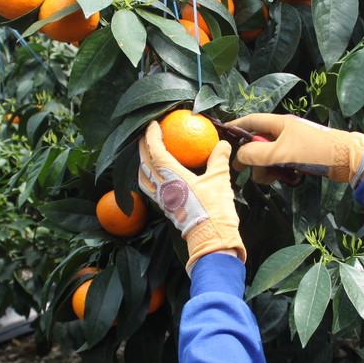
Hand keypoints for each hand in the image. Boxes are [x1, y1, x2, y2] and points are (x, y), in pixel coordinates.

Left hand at [138, 121, 245, 273]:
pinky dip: (148, 178)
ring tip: (146, 156)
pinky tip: (156, 177)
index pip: (156, 151)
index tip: (153, 124)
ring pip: (143, 178)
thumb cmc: (214, 208)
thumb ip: (218, 159)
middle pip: (144, 163)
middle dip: (143, 147)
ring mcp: (161, 199)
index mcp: (172, 176)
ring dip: (142, 164)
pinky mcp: (165, 209)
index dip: (152, 136)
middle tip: (147, 135)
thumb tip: (221, 143)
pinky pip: (150, 189)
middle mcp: (162, 187)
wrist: (210, 237)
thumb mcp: (219, 180)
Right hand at [230, 114, 363, 187]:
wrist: (346, 160)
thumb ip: (256, 154)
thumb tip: (239, 157)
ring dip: (265, 168)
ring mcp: (291, 145)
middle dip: (252, 158)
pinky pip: (280, 163)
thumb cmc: (314, 151)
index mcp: (278, 123)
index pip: (251, 121)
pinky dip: (277, 172)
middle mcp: (283, 131)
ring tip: (270, 179)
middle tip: (245, 171)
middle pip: (257, 142)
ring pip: (268, 156)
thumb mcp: (281, 153)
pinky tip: (281, 179)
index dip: (236, 127)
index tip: (222, 135)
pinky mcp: (299, 157)